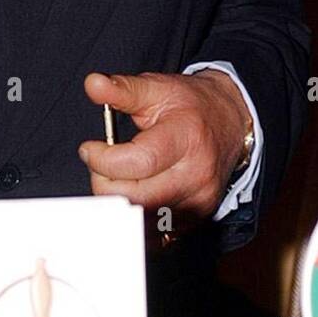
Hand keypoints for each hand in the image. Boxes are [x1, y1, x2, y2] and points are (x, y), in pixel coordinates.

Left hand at [79, 70, 251, 225]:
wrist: (228, 123)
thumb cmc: (188, 105)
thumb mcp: (156, 87)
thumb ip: (122, 89)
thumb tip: (92, 83)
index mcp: (185, 139)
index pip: (139, 163)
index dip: (103, 160)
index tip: (89, 148)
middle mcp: (195, 176)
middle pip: (137, 198)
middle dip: (104, 182)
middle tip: (98, 163)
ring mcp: (198, 202)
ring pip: (142, 220)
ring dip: (117, 202)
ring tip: (114, 177)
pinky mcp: (196, 219)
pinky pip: (155, 233)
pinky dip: (134, 218)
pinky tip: (127, 195)